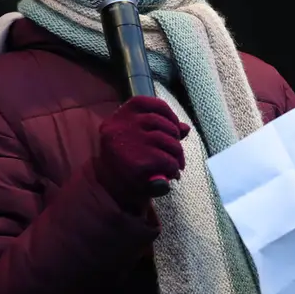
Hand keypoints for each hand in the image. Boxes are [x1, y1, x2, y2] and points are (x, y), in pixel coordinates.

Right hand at [93, 96, 190, 210]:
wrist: (109, 190)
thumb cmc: (125, 162)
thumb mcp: (137, 141)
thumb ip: (159, 130)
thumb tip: (185, 128)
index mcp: (119, 117)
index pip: (147, 103)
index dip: (167, 113)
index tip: (174, 125)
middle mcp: (121, 127)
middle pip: (161, 123)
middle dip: (175, 137)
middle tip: (177, 153)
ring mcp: (129, 144)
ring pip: (167, 141)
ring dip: (177, 154)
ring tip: (176, 165)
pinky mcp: (137, 163)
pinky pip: (167, 160)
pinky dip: (174, 167)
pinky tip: (170, 173)